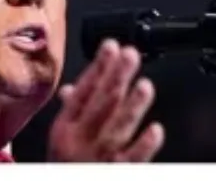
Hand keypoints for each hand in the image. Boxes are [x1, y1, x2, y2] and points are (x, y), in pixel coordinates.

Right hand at [48, 39, 164, 161]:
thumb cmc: (63, 166)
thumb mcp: (59, 138)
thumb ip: (71, 111)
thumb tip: (75, 86)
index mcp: (64, 128)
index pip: (82, 91)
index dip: (98, 68)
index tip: (111, 47)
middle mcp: (79, 140)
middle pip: (100, 104)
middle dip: (116, 77)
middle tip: (131, 55)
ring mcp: (97, 158)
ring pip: (116, 128)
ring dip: (132, 106)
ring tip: (144, 85)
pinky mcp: (113, 173)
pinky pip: (130, 160)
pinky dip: (143, 145)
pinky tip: (155, 130)